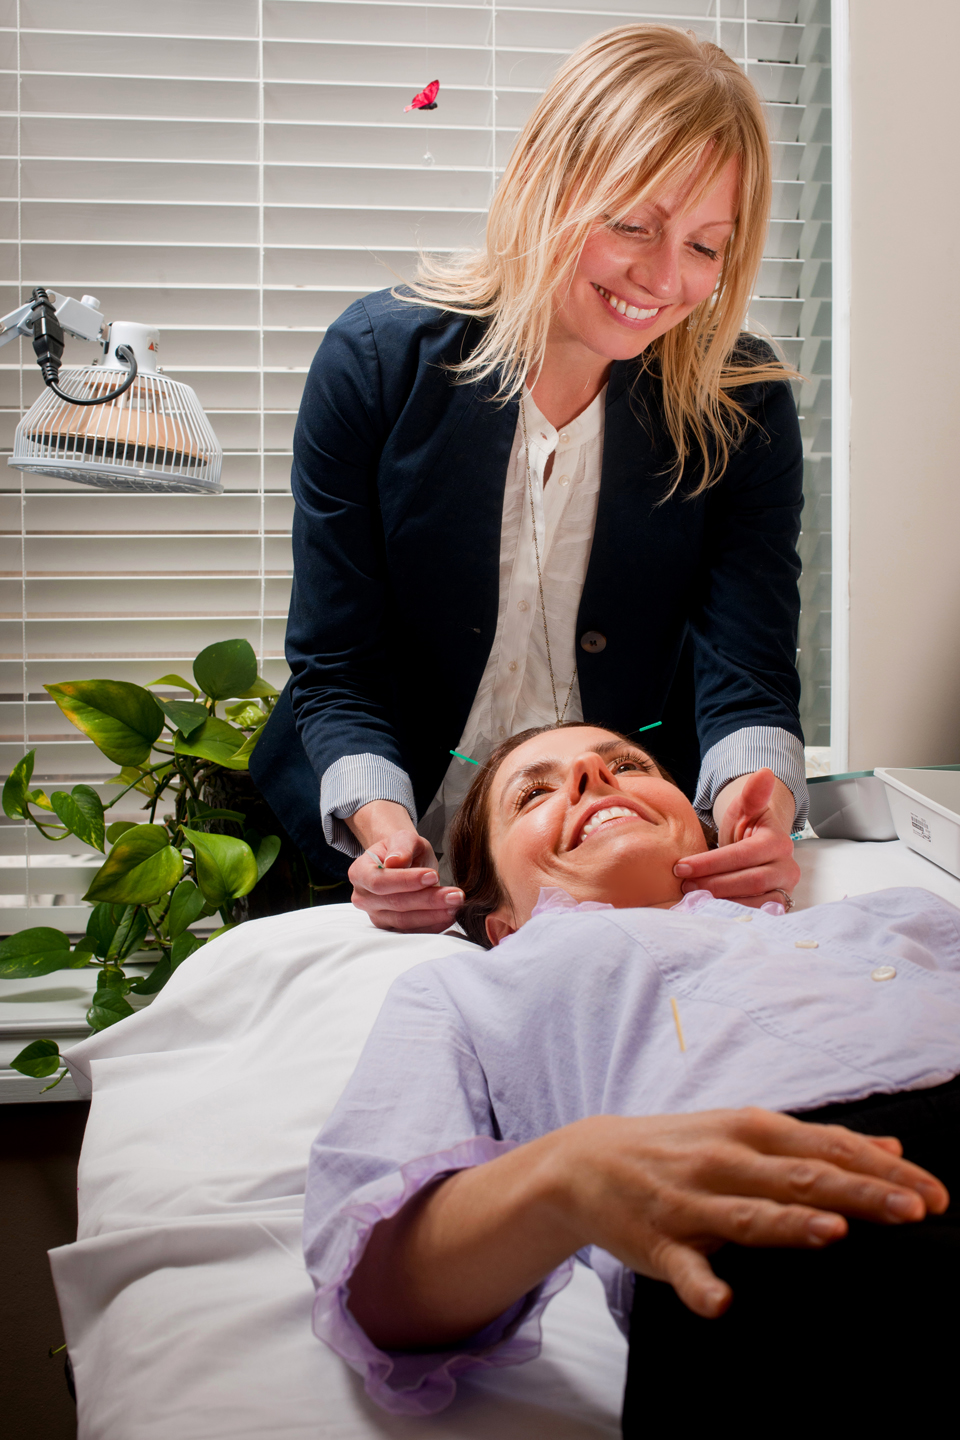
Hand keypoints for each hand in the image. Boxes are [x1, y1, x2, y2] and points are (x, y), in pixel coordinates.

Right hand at [347, 821, 463, 933]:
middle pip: (395, 903)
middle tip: (456, 895)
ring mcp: (376, 916)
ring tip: (456, 905)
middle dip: (428, 900)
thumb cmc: (403, 849)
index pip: (380, 881)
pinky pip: (412, 932)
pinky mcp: (391, 928)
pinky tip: (450, 916)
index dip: (407, 881)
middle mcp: (363, 898)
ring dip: (433, 915)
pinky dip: (433, 925)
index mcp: (360, 872)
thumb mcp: (404, 838)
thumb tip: (395, 861)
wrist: (404, 862)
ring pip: (405, 921)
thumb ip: (401, 846)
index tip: (433, 876)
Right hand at [555, 1107, 949, 1319]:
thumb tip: (890, 1151)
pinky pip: (682, 1268)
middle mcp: (724, 1160)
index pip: (829, 1146)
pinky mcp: (657, 1242)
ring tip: (834, 1234)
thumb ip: (816, 1145)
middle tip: (914, 1212)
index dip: (883, 1170)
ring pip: (748, 1214)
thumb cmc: (679, 1148)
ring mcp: (689, 1201)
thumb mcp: (745, 1132)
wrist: (585, 1162)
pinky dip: (701, 1285)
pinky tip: (723, 1302)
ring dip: (790, 1224)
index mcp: (750, 1130)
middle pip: (801, 1177)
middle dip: (860, 1193)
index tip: (934, 1194)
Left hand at [674, 767, 798, 907]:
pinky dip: (734, 913)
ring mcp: (784, 889)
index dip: (711, 863)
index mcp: (778, 842)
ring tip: (693, 898)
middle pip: (749, 881)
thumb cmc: (747, 827)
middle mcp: (787, 868)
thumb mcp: (744, 808)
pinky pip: (758, 914)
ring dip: (722, 901)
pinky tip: (710, 911)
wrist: (757, 845)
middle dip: (712, 884)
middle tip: (684, 885)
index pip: (743, 855)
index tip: (681, 866)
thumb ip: (752, 794)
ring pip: (756, 901)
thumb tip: (764, 772)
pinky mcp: (778, 906)